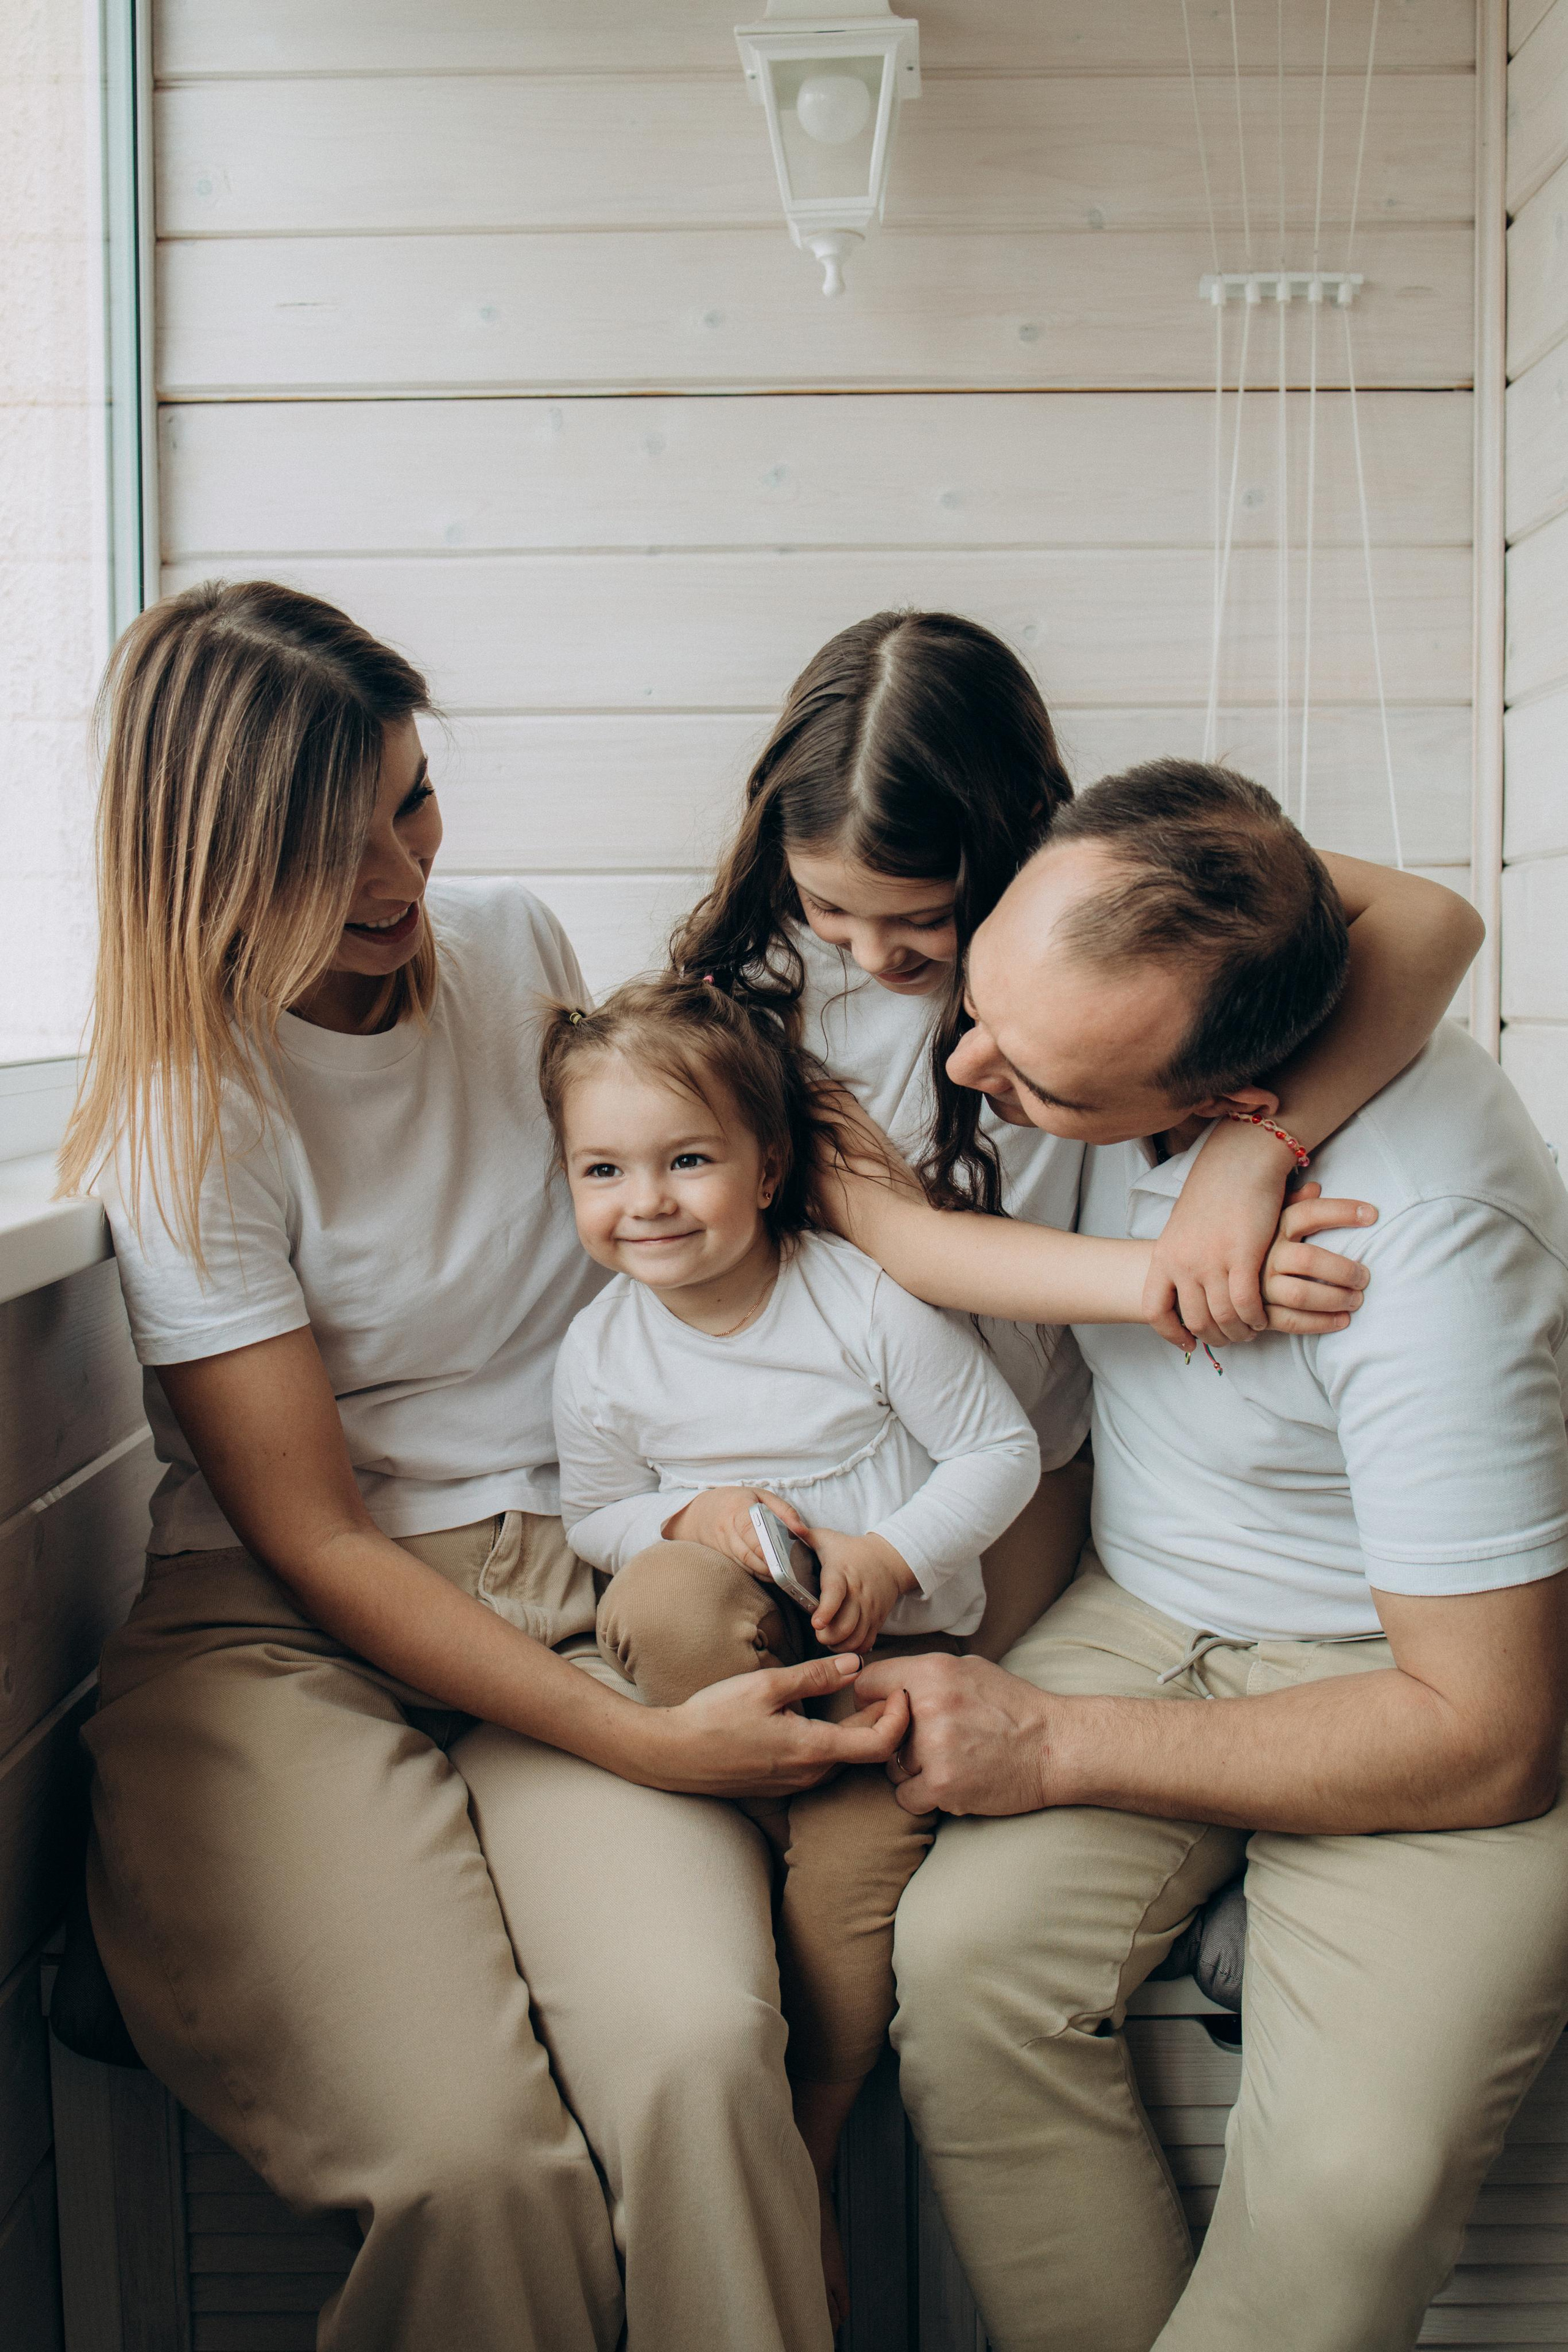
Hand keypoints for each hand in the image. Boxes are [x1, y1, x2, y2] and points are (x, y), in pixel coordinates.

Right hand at [649, 1653, 910, 1797]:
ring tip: (860, 1698)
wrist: (672, 1755)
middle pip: (866, 1752)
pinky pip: (821, 1764)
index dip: (899, 1718)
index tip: (900, 1690)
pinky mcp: (781, 1784)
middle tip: (886, 1687)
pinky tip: (822, 1717)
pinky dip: (835, 1741)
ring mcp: (795, 1783)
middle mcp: (811, 1774)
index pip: (880, 1744)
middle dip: (883, 1720)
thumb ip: (815, 1676)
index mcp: (813, 1750)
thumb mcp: (767, 1686)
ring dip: (859, 1731)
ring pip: (844, 1759)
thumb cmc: (715, 1717)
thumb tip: (855, 1666)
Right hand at [662, 1485, 810, 1576]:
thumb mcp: (761, 1496)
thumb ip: (784, 1510)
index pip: (748, 1530)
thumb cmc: (737, 1501)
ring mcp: (722, 1546)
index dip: (762, 1546)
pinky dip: (755, 1574)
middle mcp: (726, 1529)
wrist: (700, 1512)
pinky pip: (739, 1568)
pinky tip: (770, 1576)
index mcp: (738, 1509)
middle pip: (746, 1552)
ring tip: (782, 1577)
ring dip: (762, 1573)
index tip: (777, 1557)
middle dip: (766, 1565)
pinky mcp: (722, 1557)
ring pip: (743, 1564)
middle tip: (785, 1572)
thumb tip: (801, 1529)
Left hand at [807, 1529, 916, 1652]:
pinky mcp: (877, 1620)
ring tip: (828, 1639)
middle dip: (828, 1636)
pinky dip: (853, 1648)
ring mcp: (869, 1609)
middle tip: (818, 1633)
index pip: (836, 1593)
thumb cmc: (849, 1550)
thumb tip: (786, 1527)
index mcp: (841, 1573)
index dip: (826, 1610)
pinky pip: (867, 1642)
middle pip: (845, 1625)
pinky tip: (842, 1642)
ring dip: (839, 1645)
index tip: (816, 1622)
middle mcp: (858, 1593)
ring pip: (856, 1638)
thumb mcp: (827, 1538)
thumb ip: (803, 1535)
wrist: (888, 1560)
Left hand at [855, 1652, 1056, 1816]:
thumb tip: (885, 1685)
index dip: (874, 1701)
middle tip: (925, 1743)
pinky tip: (951, 1782)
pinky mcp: (942, 1786)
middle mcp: (928, 1707)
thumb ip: (925, 1674)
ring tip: (949, 1761)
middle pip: (877, 1731)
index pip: (866, 1685)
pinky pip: (905, 1797)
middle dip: (894, 1740)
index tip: (887, 1713)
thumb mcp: (970, 1670)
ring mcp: (934, 1748)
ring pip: (891, 1767)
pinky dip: (923, 1796)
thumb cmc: (1014, 1707)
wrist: (1054, 1747)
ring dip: (911, 1770)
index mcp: (933, 1672)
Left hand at [1146, 1169, 1375, 1350]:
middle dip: (1216, 1338)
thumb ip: (1183, 1259)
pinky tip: (1263, 1319)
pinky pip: (1246, 1305)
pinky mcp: (1242, 1256)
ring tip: (1252, 1330)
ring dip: (1239, 1332)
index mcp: (1163, 1256)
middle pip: (1195, 1320)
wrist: (1238, 1163)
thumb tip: (1187, 1289)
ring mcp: (1211, 1261)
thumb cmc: (1215, 1194)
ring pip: (1223, 1318)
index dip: (1170, 1334)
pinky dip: (1256, 1319)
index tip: (1188, 1344)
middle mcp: (1182, 1262)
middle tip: (1234, 1337)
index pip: (1154, 1310)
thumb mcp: (1184, 1229)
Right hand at [1260, 1183, 1376, 1333]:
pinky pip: (1290, 1321)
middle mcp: (1266, 1254)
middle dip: (1343, 1270)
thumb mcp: (1269, 1217)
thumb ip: (1293, 1203)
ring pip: (1301, 1294)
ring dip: (1334, 1299)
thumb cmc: (1255, 1240)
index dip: (1342, 1211)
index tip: (1372, 1214)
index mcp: (1273, 1226)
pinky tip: (1342, 1321)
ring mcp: (1259, 1284)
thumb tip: (1316, 1187)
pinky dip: (1320, 1323)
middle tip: (1364, 1277)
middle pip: (1309, 1259)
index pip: (1311, 1213)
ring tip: (1356, 1300)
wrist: (1215, 1269)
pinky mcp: (1258, 1310)